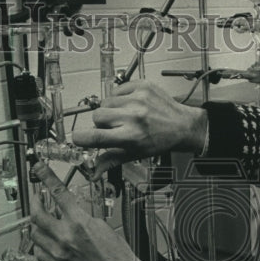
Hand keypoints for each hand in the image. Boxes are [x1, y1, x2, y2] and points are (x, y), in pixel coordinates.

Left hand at [30, 162, 144, 260]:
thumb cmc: (117, 254)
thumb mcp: (102, 225)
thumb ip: (82, 216)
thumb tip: (70, 211)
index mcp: (79, 222)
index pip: (58, 193)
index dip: (46, 177)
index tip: (39, 169)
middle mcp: (66, 236)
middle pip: (37, 214)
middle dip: (34, 202)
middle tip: (37, 197)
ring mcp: (60, 252)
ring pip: (34, 234)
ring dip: (35, 224)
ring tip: (41, 219)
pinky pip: (39, 253)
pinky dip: (38, 245)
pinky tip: (44, 241)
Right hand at [71, 81, 207, 177]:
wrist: (181, 125)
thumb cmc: (159, 141)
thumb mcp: (135, 154)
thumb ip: (110, 161)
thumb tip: (93, 174)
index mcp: (131, 137)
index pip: (96, 137)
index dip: (81, 138)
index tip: (78, 138)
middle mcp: (134, 117)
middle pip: (97, 116)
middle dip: (101, 123)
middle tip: (115, 127)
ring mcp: (138, 99)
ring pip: (106, 102)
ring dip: (111, 110)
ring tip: (125, 116)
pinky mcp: (142, 86)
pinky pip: (117, 90)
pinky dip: (120, 97)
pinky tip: (131, 105)